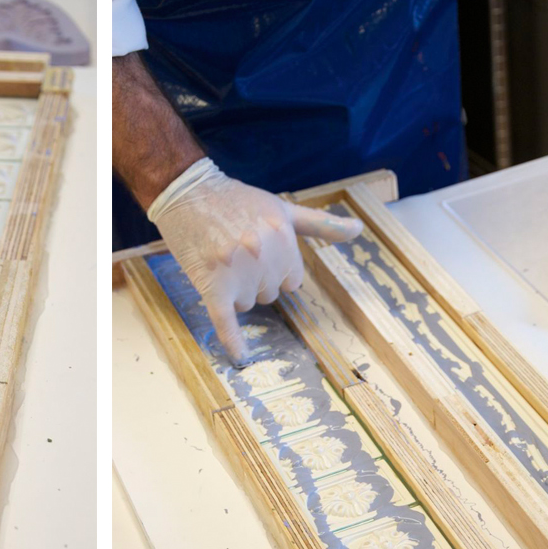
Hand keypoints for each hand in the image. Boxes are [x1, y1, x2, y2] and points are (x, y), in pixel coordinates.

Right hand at [149, 157, 364, 357]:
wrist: (188, 191)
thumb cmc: (237, 200)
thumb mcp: (282, 207)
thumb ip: (321, 223)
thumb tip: (359, 230)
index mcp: (283, 237)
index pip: (291, 280)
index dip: (275, 271)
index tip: (258, 254)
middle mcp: (264, 254)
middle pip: (270, 293)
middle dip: (254, 279)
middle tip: (235, 253)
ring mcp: (238, 271)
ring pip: (249, 304)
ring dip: (236, 291)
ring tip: (220, 262)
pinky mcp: (213, 284)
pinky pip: (226, 319)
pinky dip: (233, 340)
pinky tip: (241, 357)